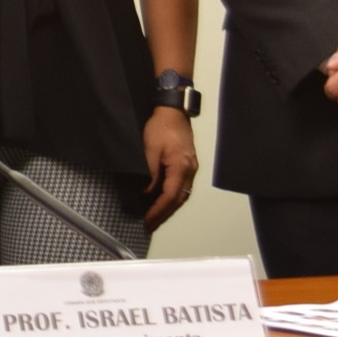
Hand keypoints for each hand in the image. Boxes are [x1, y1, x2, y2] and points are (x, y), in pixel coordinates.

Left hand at [141, 107, 198, 228]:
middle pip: (178, 199)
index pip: (170, 195)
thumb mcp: (150, 149)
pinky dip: (172, 197)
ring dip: (169, 208)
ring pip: (182, 194)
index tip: (147, 220)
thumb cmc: (160, 127)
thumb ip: (150, 173)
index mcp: (181, 167)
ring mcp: (191, 168)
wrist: (173, 110)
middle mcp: (190, 170)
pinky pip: (182, 186)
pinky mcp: (188, 164)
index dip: (158, 210)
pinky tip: (164, 202)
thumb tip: (146, 193)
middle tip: (150, 226)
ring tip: (156, 218)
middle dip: (164, 214)